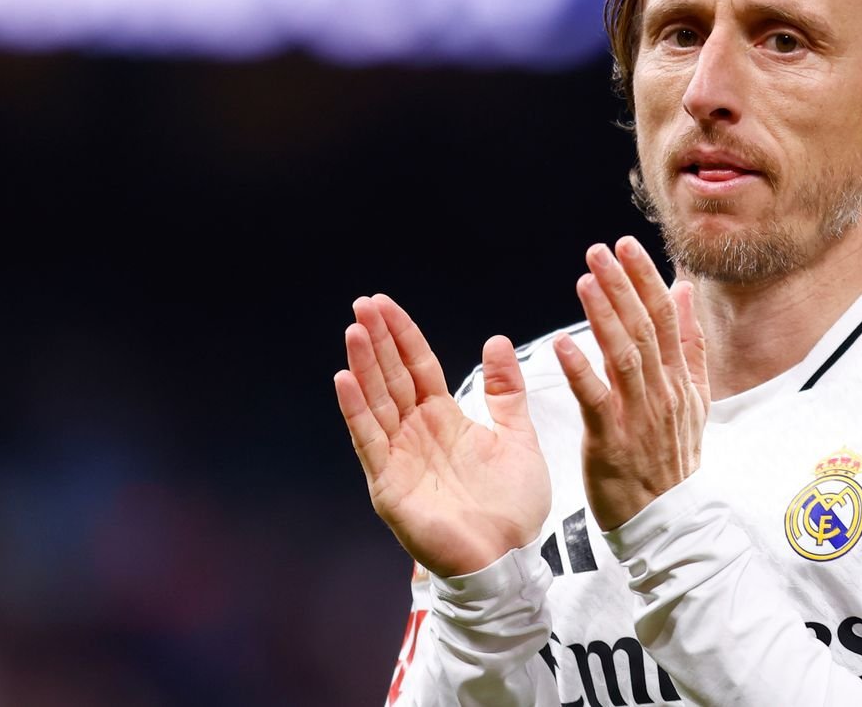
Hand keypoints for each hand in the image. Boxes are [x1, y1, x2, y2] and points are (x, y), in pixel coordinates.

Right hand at [334, 294, 550, 576]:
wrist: (509, 559)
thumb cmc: (513, 506)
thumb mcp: (517, 435)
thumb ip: (506, 391)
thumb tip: (496, 340)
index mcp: (444, 419)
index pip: (417, 367)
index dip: (402, 335)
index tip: (383, 303)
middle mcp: (416, 434)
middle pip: (392, 378)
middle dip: (377, 341)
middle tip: (362, 304)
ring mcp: (399, 458)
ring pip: (377, 403)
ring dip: (364, 366)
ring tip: (354, 331)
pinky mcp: (389, 485)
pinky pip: (370, 442)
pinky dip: (356, 411)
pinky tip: (345, 380)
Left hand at [555, 237, 710, 530]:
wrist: (667, 521)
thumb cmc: (673, 459)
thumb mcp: (694, 399)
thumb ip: (689, 344)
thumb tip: (684, 292)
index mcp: (679, 380)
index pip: (664, 318)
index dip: (645, 279)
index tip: (626, 246)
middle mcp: (662, 392)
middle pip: (644, 329)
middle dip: (622, 285)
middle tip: (600, 250)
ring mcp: (638, 416)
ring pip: (624, 356)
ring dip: (605, 316)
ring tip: (586, 280)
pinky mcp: (611, 441)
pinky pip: (596, 399)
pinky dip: (580, 370)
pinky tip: (563, 344)